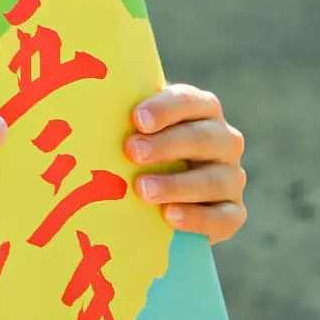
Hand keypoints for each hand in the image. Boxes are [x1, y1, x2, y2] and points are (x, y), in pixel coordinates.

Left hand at [124, 84, 246, 241]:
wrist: (160, 199)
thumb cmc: (140, 149)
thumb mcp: (135, 130)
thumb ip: (122, 118)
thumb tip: (86, 108)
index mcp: (202, 110)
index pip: (189, 101)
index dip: (165, 109)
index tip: (136, 119)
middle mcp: (224, 141)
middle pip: (202, 138)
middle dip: (166, 145)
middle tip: (131, 152)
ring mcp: (232, 177)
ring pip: (213, 179)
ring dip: (176, 184)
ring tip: (142, 189)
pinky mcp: (233, 212)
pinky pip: (224, 217)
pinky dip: (198, 218)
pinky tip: (169, 217)